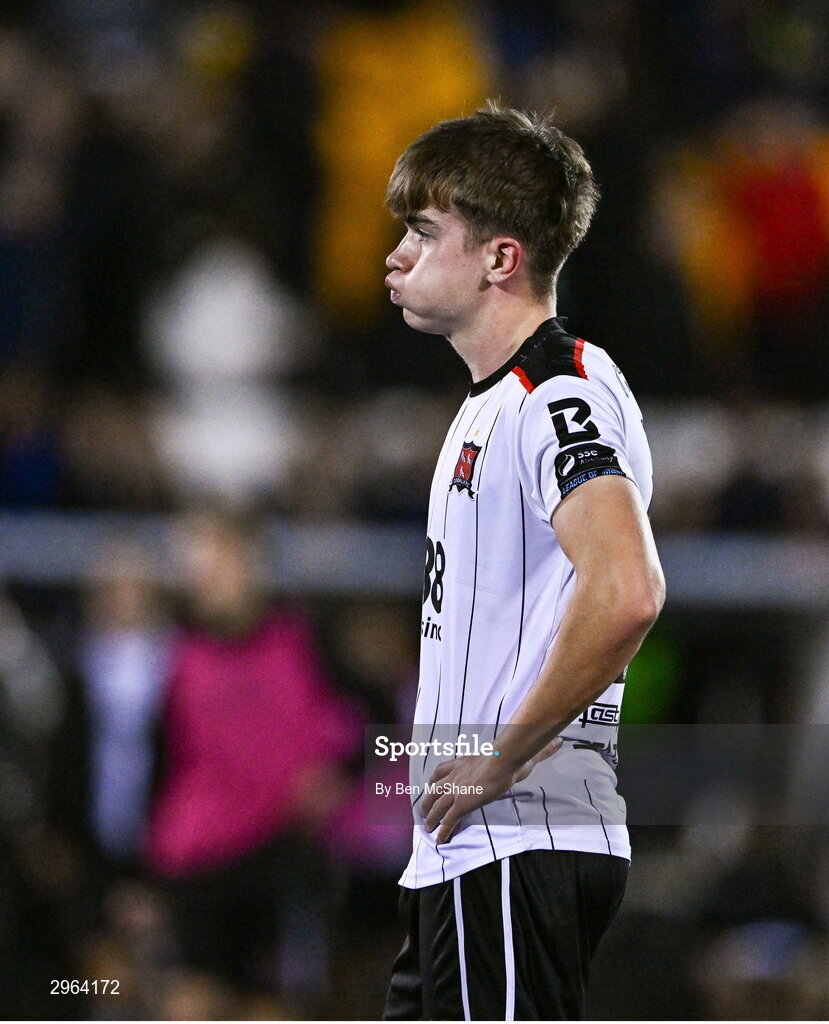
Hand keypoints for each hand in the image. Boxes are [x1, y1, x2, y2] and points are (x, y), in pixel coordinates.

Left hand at [420, 738, 561, 844]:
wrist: (502, 760)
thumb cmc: (508, 755)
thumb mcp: (515, 751)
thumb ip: (535, 750)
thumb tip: (558, 742)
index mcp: (464, 763)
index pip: (442, 770)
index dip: (434, 779)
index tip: (429, 785)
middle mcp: (456, 776)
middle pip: (434, 789)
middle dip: (427, 802)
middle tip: (424, 812)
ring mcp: (457, 789)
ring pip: (437, 806)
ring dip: (430, 818)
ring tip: (427, 828)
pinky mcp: (462, 803)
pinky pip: (448, 821)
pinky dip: (442, 831)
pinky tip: (440, 840)